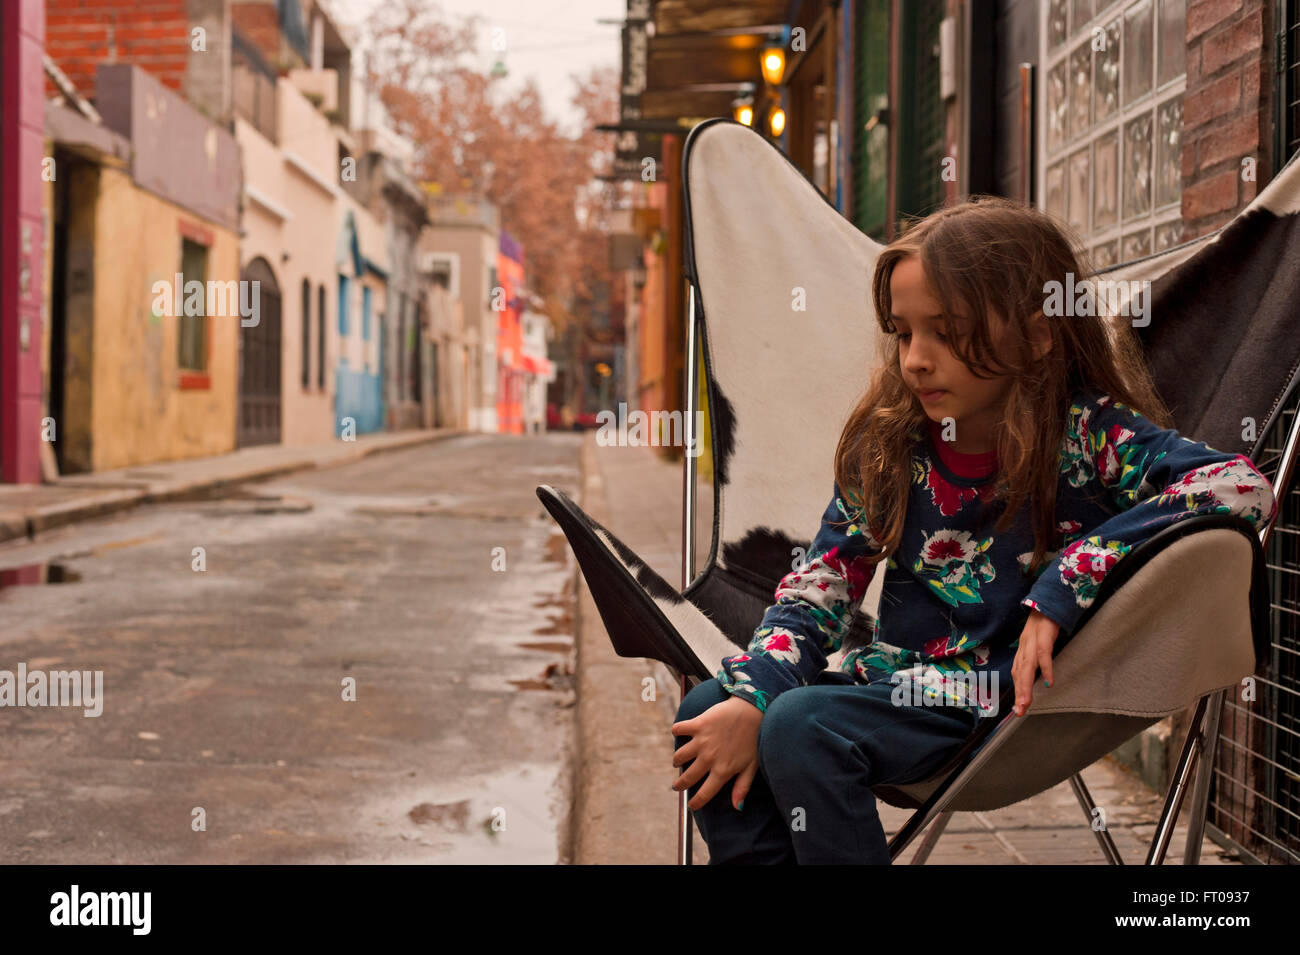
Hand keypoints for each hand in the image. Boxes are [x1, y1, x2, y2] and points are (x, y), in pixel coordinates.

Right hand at [670, 694, 763, 811]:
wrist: (753, 710)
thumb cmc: (755, 739)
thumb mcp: (752, 767)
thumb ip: (742, 787)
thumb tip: (737, 808)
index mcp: (723, 771)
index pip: (704, 793)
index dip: (696, 802)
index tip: (692, 805)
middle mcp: (709, 758)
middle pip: (688, 778)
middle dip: (680, 785)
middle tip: (677, 786)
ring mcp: (702, 741)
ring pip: (679, 756)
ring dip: (677, 760)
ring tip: (679, 761)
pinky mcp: (698, 724)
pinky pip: (678, 730)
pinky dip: (676, 731)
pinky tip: (679, 733)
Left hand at [1011, 609, 1061, 716]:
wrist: (1047, 603)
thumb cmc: (1043, 626)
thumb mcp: (1035, 643)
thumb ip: (1034, 658)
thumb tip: (1036, 676)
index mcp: (1022, 651)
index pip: (1017, 674)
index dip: (1017, 691)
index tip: (1017, 708)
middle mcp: (1024, 648)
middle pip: (1019, 674)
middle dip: (1019, 694)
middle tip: (1019, 712)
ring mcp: (1032, 643)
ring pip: (1027, 668)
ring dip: (1026, 686)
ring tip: (1026, 703)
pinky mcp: (1044, 637)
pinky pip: (1044, 655)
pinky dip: (1046, 669)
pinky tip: (1049, 682)